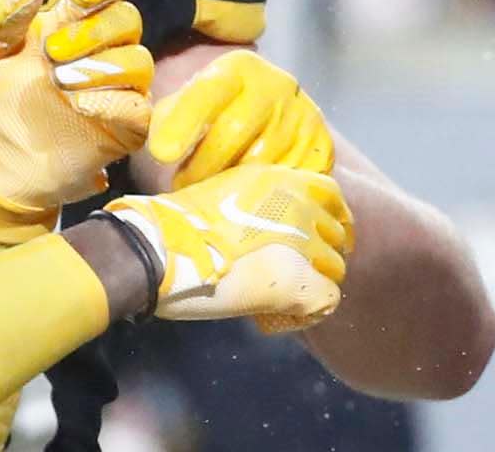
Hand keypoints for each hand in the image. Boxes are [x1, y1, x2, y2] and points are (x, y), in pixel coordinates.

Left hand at [0, 0, 153, 212]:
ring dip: (102, 66)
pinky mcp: (126, 125)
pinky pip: (139, 107)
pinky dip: (113, 101)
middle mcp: (100, 49)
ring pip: (139, 60)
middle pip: (127, 19)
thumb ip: (2, 18)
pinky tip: (79, 104)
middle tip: (52, 53)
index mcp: (69, 22)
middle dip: (94, 30)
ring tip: (60, 81)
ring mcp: (117, 86)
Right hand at [105, 163, 353, 330]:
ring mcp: (306, 245)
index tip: (315, 238)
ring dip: (311, 284)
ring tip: (279, 296)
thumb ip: (257, 205)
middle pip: (337, 237)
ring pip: (335, 270)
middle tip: (292, 272)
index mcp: (281, 180)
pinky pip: (328, 301)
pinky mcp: (302, 284)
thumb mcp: (224, 193)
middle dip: (320, 255)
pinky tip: (277, 314)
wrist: (157, 249)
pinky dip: (305, 311)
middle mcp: (301, 206)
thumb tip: (270, 229)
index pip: (332, 197)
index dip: (329, 220)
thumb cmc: (177, 223)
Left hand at [148, 49, 332, 187]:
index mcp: (237, 68)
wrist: (274, 110)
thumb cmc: (217, 110)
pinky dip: (263, 195)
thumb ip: (168, 118)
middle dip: (202, 165)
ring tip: (209, 196)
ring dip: (230, 185)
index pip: (207, 92)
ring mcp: (304, 116)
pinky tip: (245, 200)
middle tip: (181, 188)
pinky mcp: (321, 147)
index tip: (161, 154)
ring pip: (263, 160)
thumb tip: (161, 149)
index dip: (184, 123)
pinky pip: (290, 179)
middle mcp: (276, 85)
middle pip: (235, 130)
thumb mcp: (189, 101)